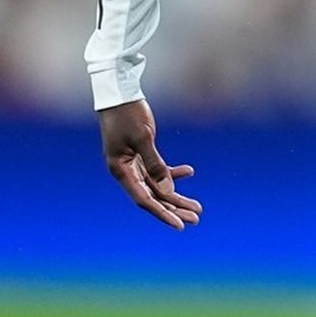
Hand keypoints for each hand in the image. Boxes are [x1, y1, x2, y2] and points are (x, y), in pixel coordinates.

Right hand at [99, 99, 201, 229]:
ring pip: (157, 186)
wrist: (118, 91)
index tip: (180, 225)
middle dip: (175, 208)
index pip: (144, 200)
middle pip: (153, 196)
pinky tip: (190, 171)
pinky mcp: (140, 153)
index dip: (163, 214)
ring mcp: (132, 163)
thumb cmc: (128, 113)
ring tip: (197, 206)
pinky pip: (158, 169)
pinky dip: (173, 172)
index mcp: (120, 170)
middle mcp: (125, 171)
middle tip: (196, 219)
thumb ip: (155, 165)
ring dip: (176, 195)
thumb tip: (167, 190)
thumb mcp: (144, 138)